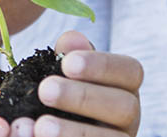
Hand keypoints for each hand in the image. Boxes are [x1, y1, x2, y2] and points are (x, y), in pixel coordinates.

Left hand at [9, 31, 143, 136]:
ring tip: (40, 126)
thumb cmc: (59, 95)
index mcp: (124, 88)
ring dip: (73, 132)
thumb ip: (69, 56)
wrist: (45, 127)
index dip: (102, 66)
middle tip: (45, 90)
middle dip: (84, 98)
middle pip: (124, 107)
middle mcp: (129, 118)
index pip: (130, 72)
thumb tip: (71, 40)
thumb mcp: (63, 74)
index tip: (67, 63)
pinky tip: (36, 136)